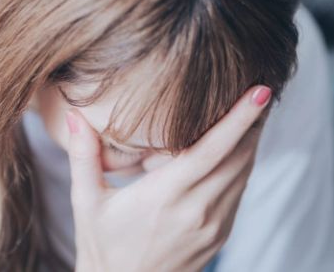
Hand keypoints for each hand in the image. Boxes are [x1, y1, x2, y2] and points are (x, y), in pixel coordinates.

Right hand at [66, 85, 272, 271]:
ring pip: (244, 172)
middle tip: (259, 86)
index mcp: (164, 198)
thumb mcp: (86, 203)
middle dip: (253, 120)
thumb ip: (82, 156)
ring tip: (254, 107)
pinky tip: (239, 145)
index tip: (260, 93)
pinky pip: (239, 190)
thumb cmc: (103, 247)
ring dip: (252, 139)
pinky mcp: (220, 234)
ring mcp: (213, 225)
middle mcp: (197, 211)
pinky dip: (243, 163)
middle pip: (239, 156)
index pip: (211, 151)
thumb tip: (73, 114)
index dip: (239, 120)